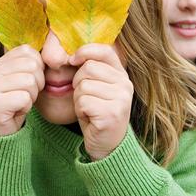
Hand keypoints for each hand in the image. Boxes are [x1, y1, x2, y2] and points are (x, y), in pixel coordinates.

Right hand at [0, 45, 44, 135]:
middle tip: (25, 96)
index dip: (38, 67)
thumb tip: (53, 52)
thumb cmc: (16, 105)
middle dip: (37, 83)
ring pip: (30, 81)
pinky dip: (26, 107)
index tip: (28, 83)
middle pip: (32, 65)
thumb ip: (31, 65)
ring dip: (32, 96)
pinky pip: (24, 98)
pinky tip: (16, 111)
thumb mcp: (23, 81)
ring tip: (20, 103)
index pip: (28, 51)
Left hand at [69, 44, 132, 160]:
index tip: (73, 60)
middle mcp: (125, 84)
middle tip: (86, 99)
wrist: (107, 145)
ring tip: (89, 110)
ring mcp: (120, 99)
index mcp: (122, 74)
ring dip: (78, 99)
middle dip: (78, 83)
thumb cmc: (97, 113)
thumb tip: (70, 54)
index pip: (104, 50)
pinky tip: (89, 118)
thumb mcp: (97, 87)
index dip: (84, 51)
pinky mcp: (111, 113)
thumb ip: (91, 68)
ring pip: (83, 86)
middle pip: (88, 68)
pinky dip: (80, 111)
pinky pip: (83, 102)